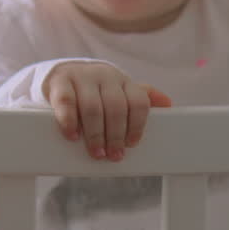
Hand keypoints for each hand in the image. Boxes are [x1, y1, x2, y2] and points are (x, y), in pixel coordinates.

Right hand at [43, 62, 171, 160]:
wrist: (63, 73)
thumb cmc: (96, 90)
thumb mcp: (119, 91)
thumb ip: (141, 97)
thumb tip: (168, 104)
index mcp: (123, 81)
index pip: (138, 101)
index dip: (137, 125)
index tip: (132, 145)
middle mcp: (105, 76)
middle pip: (116, 107)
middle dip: (116, 135)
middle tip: (113, 156)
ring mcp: (82, 77)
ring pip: (92, 107)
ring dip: (95, 134)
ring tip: (96, 153)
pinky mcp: (59, 81)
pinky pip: (66, 101)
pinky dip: (69, 121)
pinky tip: (72, 135)